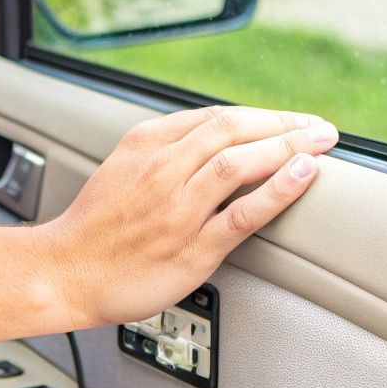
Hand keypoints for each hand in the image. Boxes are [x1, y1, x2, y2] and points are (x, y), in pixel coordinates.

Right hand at [35, 106, 336, 329]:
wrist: (65, 273)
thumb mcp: (122, 165)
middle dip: (284, 124)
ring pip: (239, 163)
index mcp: (145, 145)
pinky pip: (243, 214)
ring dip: (288, 147)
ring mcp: (178, 210)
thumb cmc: (95, 226)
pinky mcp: (191, 248)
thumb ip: (165, 146)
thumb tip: (215, 134)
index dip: (261, 115)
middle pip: (233, 131)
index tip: (290, 118)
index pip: (215, 117)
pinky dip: (278, 189)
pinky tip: (302, 175)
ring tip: (321, 143)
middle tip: (320, 126)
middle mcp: (162, 171)